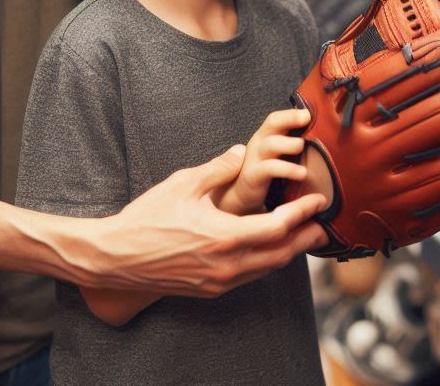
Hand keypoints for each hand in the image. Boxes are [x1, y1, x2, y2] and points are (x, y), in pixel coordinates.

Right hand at [80, 144, 328, 297]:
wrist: (116, 257)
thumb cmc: (148, 217)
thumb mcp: (185, 183)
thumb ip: (219, 168)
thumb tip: (241, 151)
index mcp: (225, 235)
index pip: (278, 226)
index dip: (302, 213)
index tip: (318, 200)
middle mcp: (228, 264)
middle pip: (281, 253)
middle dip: (305, 238)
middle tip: (323, 224)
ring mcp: (219, 281)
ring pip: (266, 268)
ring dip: (288, 251)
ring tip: (302, 235)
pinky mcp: (210, 289)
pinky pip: (249, 277)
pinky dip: (265, 261)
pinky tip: (267, 247)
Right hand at [214, 109, 310, 214]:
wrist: (241, 198)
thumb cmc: (265, 174)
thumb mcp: (278, 156)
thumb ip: (292, 146)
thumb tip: (322, 140)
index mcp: (266, 136)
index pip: (276, 118)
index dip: (291, 113)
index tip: (309, 113)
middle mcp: (259, 143)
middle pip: (272, 123)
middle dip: (290, 118)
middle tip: (307, 119)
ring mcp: (254, 158)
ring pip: (271, 143)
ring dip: (290, 144)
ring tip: (303, 148)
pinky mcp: (253, 176)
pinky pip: (270, 168)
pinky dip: (287, 169)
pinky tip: (301, 173)